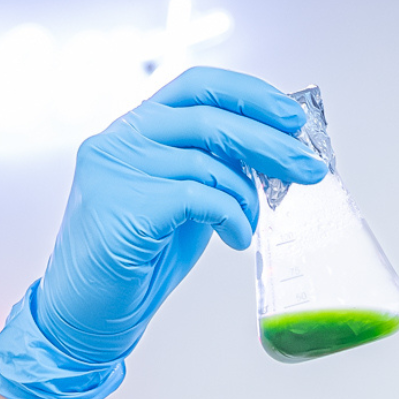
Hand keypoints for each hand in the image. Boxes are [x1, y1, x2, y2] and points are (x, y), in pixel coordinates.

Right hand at [0, 67, 329, 398]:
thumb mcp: (184, 201)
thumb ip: (214, 170)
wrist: (89, 312)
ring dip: (247, 198)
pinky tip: (236, 240)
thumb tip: (276, 156)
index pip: (198, 86)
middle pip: (210, 119)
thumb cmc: (139, 258)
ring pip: (208, 163)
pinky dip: (231, 218)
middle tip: (309, 168)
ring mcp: (115, 168)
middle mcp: (120, 138)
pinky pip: (199, 198)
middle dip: (270, 143)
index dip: (249, 95)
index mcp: (136, 127)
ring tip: (251, 226)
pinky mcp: (122, 205)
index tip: (293, 116)